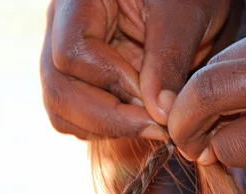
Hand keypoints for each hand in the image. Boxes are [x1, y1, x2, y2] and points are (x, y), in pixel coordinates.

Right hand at [40, 0, 230, 139]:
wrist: (187, 0)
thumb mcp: (186, 15)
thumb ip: (168, 61)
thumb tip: (158, 114)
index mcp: (78, 0)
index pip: (72, 53)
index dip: (112, 81)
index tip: (153, 96)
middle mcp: (60, 30)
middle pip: (59, 88)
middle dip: (107, 118)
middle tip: (154, 128)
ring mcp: (65, 58)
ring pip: (61, 109)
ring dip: (105, 129)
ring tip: (151, 126)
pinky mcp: (80, 81)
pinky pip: (74, 117)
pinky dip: (105, 129)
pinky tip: (140, 122)